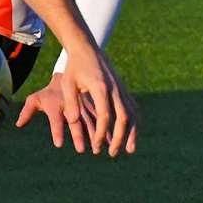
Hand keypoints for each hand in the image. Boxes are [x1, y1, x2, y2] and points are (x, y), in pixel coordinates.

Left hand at [17, 53, 137, 156]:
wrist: (86, 48)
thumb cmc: (74, 67)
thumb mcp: (67, 84)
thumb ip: (71, 103)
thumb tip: (73, 122)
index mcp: (100, 88)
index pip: (105, 116)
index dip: (101, 133)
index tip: (96, 145)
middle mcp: (115, 88)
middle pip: (122, 118)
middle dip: (119, 138)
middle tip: (112, 153)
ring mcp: (121, 88)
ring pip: (132, 114)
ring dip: (132, 133)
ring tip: (129, 150)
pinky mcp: (123, 89)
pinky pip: (132, 108)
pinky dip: (134, 122)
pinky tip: (132, 134)